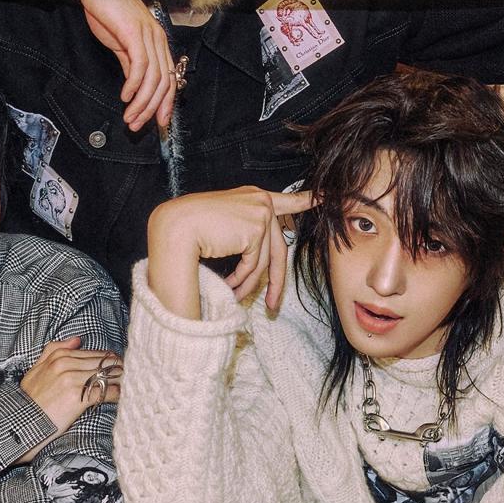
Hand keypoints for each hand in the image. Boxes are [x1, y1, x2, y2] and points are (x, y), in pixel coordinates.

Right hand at [18, 335, 123, 443]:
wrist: (20, 424)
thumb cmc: (29, 401)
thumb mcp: (35, 371)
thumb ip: (53, 351)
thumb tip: (77, 340)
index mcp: (57, 356)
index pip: (94, 354)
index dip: (110, 361)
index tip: (121, 367)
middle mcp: (65, 364)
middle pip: (103, 362)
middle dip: (119, 369)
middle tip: (131, 375)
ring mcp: (72, 380)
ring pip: (106, 375)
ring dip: (121, 380)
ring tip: (131, 385)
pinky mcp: (78, 397)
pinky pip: (105, 392)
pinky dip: (117, 394)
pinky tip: (122, 397)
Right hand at [55, 0, 175, 132]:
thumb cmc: (107, 11)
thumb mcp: (121, 43)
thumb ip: (131, 64)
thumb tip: (136, 88)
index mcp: (157, 42)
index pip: (168, 79)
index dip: (165, 103)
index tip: (157, 122)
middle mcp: (158, 39)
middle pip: (164, 82)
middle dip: (152, 109)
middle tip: (138, 126)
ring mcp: (148, 35)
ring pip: (153, 78)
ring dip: (141, 103)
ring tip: (130, 117)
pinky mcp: (134, 33)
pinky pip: (139, 65)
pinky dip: (134, 85)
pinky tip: (125, 96)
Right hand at [146, 186, 315, 317]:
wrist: (176, 226)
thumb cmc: (191, 227)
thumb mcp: (225, 223)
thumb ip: (247, 232)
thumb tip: (262, 263)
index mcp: (253, 197)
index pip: (287, 200)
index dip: (307, 200)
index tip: (326, 198)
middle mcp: (261, 201)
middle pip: (279, 249)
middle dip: (276, 281)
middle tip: (273, 305)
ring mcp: (260, 213)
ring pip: (265, 261)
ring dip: (249, 284)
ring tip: (235, 295)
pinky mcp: (256, 228)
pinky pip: (254, 264)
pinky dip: (241, 278)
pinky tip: (228, 284)